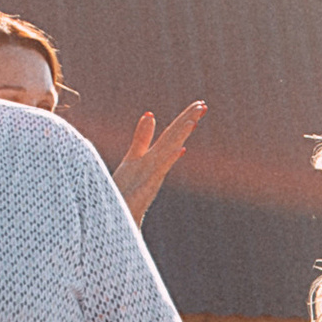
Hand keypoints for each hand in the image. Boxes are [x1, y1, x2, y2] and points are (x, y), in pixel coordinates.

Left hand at [114, 100, 205, 220]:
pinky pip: (160, 170)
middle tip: (203, 105)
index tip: (200, 103)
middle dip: (188, 121)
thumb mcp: (133, 158)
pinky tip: (180, 149)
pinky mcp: (147, 187)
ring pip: (170, 151)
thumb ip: (142, 138)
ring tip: (194, 121)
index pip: (172, 133)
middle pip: (174, 138)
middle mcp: (157, 164)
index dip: (185, 118)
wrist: (119, 217)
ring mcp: (153, 175)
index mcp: (154, 156)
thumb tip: (150, 114)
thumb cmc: (126, 190)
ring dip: (181, 136)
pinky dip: (170, 159)